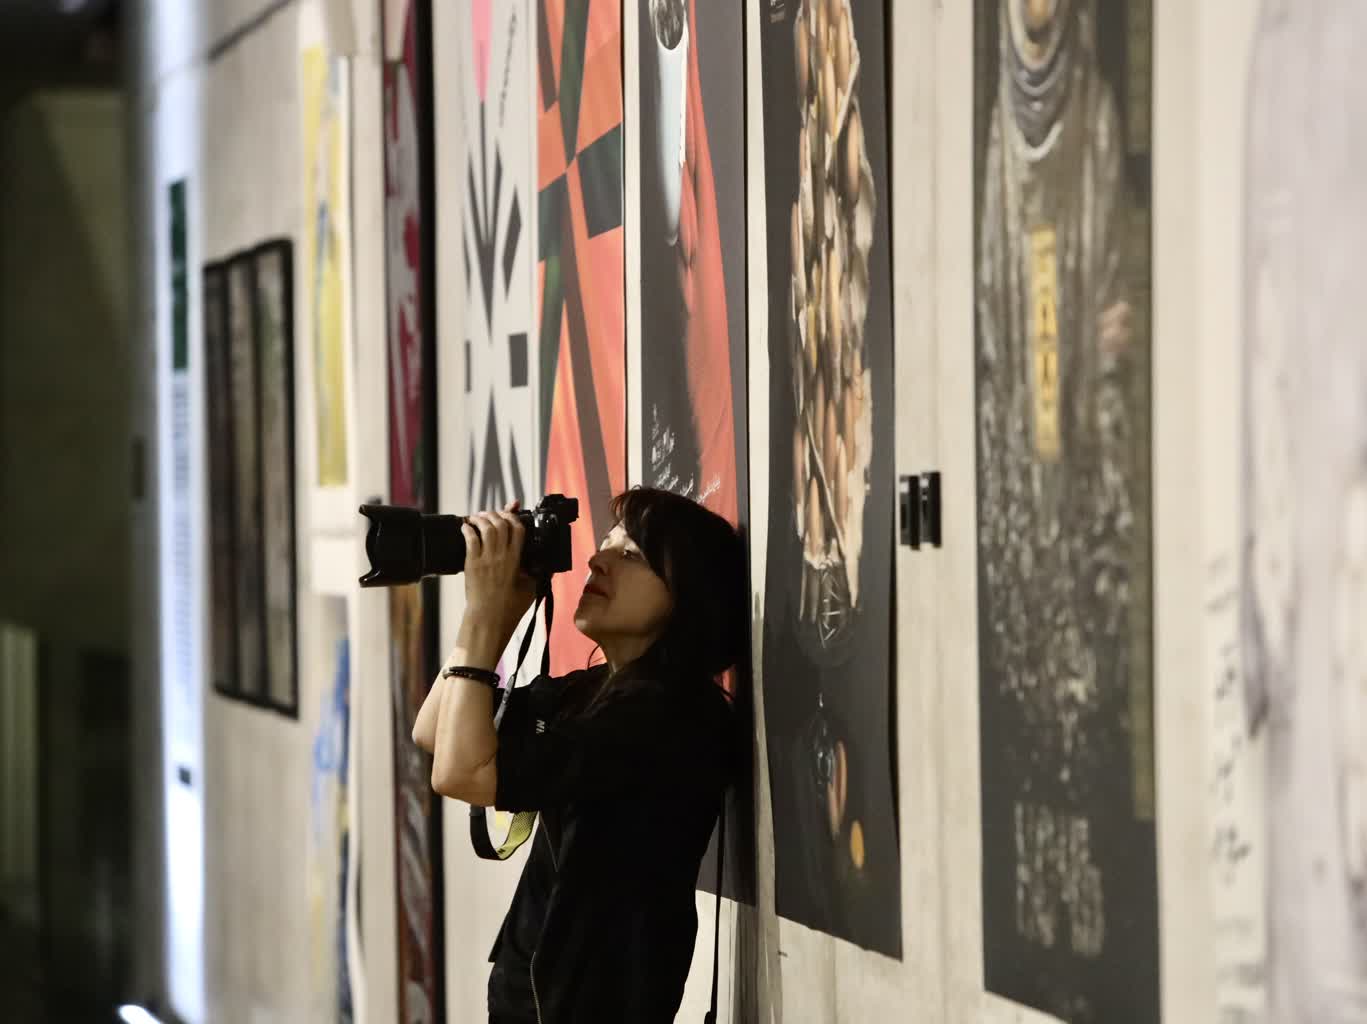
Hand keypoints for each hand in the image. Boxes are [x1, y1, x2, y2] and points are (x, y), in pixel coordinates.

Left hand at [459, 500, 536, 645]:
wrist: (489, 620)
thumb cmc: (509, 609)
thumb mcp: (531, 591)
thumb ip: (538, 575)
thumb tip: (548, 566)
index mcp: (517, 561)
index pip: (519, 530)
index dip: (514, 517)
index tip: (510, 514)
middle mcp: (502, 557)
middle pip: (501, 524)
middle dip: (496, 514)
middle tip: (490, 514)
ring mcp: (486, 560)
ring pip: (486, 528)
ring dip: (481, 518)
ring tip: (478, 517)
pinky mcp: (472, 565)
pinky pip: (470, 540)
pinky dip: (467, 529)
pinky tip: (465, 527)